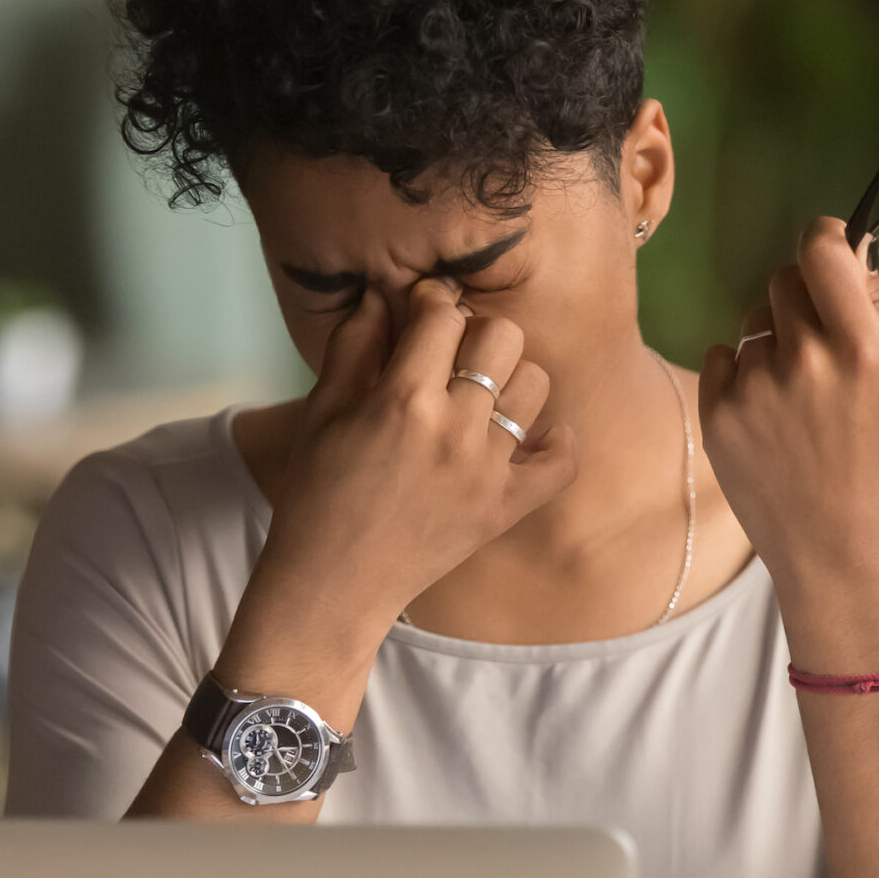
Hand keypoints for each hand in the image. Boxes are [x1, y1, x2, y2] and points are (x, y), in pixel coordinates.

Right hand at [223, 279, 579, 710]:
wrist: (333, 584)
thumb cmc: (317, 493)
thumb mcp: (322, 412)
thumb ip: (353, 345)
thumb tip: (383, 293)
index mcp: (402, 400)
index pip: (443, 314)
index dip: (432, 302)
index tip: (422, 314)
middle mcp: (453, 429)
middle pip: (502, 337)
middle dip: (476, 333)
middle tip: (452, 357)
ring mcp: (487, 470)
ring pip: (535, 385)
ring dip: (510, 380)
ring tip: (481, 398)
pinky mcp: (506, 507)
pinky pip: (561, 461)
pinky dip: (555, 443)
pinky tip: (530, 436)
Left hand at [698, 218, 878, 653]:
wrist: (835, 541)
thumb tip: (854, 258)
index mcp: (858, 351)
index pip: (823, 252)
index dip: (824, 241)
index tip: (829, 250)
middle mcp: (801, 361)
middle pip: (784, 280)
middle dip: (803, 297)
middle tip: (819, 336)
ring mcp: (753, 388)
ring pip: (754, 323)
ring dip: (774, 341)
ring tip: (796, 391)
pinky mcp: (717, 412)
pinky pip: (722, 356)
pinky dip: (741, 372)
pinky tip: (767, 409)